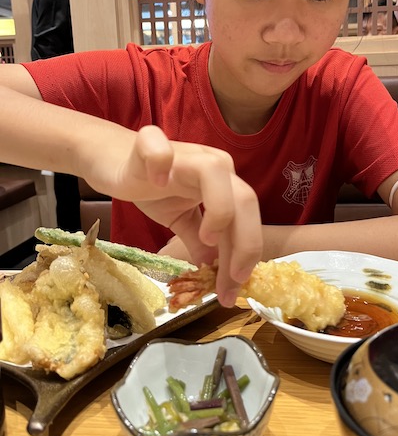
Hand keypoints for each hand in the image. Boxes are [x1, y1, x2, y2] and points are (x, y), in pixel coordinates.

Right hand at [84, 125, 261, 305]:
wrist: (113, 160)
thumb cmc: (151, 186)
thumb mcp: (180, 219)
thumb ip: (198, 240)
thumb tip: (215, 271)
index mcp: (223, 182)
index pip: (245, 219)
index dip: (243, 256)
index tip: (232, 291)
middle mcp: (211, 164)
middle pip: (244, 198)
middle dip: (243, 245)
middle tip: (228, 281)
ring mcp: (183, 153)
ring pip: (215, 171)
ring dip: (219, 209)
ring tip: (206, 238)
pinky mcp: (149, 144)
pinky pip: (159, 150)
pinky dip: (161, 164)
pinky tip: (158, 184)